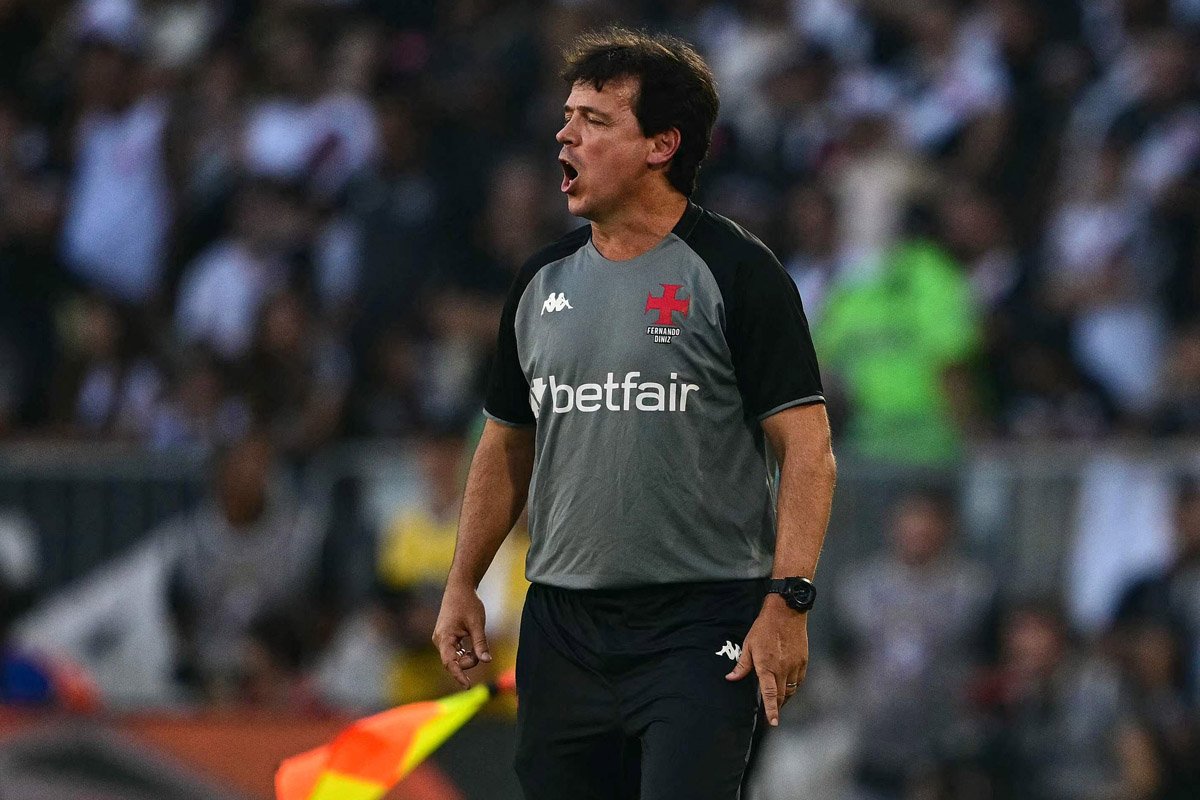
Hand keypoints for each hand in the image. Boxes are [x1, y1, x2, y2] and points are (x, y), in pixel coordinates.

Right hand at [432, 582, 491, 687]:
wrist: (459, 588)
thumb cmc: (468, 603)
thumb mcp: (477, 623)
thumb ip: (480, 643)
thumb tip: (487, 661)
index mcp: (444, 637)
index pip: (450, 663)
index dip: (459, 675)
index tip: (467, 686)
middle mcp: (439, 640)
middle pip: (454, 662)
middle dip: (468, 660)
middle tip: (480, 649)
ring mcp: (440, 639)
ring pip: (455, 657)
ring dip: (467, 655)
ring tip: (475, 639)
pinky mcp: (445, 637)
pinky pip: (454, 652)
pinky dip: (464, 651)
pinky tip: (470, 642)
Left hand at [724, 595, 808, 725]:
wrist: (786, 612)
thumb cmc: (764, 627)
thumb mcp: (748, 644)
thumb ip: (741, 665)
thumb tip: (731, 678)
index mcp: (767, 665)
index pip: (770, 694)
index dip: (771, 710)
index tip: (773, 723)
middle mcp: (782, 668)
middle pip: (782, 695)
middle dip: (777, 707)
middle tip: (771, 714)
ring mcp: (795, 665)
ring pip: (791, 690)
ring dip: (785, 698)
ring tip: (779, 701)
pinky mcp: (803, 661)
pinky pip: (799, 680)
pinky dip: (793, 687)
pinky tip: (788, 686)